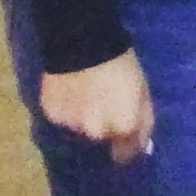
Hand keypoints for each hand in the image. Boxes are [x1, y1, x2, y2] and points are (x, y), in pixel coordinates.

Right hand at [38, 48, 154, 164]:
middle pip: (102, 138)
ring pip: (81, 128)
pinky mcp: (52, 114)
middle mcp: (96, 132)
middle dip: (105, 126)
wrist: (83, 42)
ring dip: (85, 116)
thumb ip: (143, 121)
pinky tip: (71, 89)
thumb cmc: (121, 64)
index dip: (126, 147)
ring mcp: (71, 125)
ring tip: (87, 93)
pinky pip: (63, 117)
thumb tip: (143, 146)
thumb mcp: (143, 90)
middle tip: (105, 102)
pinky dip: (67, 108)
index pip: (125, 154)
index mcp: (121, 127)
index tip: (125, 138)